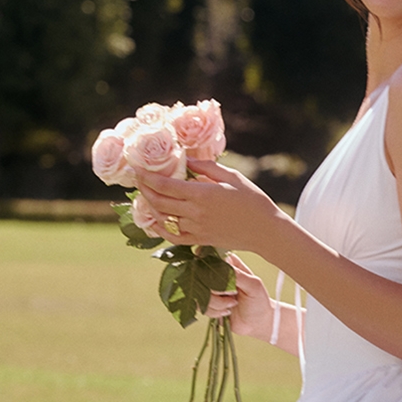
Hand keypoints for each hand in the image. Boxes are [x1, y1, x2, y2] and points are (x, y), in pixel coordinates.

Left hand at [135, 159, 280, 252]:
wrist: (265, 231)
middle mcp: (196, 213)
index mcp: (202, 194)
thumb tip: (186, 161)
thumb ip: (206, 168)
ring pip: (163, 219)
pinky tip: (155, 221)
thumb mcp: (231, 176)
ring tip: (147, 196)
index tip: (137, 169)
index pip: (165, 185)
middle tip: (138, 180)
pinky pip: (173, 237)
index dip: (147, 177)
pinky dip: (160, 229)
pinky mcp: (200, 240)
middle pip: (159, 202)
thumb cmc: (252, 200)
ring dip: (151, 207)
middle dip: (144, 190)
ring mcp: (197, 229)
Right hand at [206, 254, 272, 338]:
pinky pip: (199, 305)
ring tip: (231, 305)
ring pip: (198, 292)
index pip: (210, 257)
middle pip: (201, 276)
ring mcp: (209, 288)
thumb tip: (222, 267)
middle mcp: (216, 273)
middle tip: (232, 295)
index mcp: (229, 263)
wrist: (256, 323)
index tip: (224, 282)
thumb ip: (238, 275)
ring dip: (216, 303)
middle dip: (216, 291)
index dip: (212, 269)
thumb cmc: (258, 301)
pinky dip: (213, 312)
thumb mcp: (254, 286)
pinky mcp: (205, 302)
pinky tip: (226, 312)